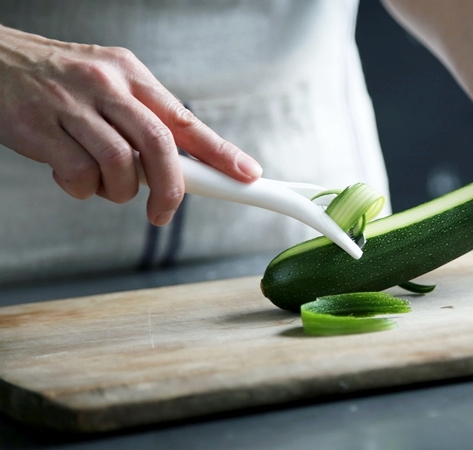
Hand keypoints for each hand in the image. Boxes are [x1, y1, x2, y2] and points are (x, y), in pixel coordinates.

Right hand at [0, 25, 262, 225]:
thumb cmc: (58, 81)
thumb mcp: (109, 84)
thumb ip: (143, 119)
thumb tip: (184, 165)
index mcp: (131, 75)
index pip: (186, 120)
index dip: (221, 152)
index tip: (247, 175)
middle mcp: (106, 86)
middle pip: (159, 144)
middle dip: (171, 188)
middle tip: (164, 212)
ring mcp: (71, 106)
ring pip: (120, 165)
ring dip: (118, 191)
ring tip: (104, 184)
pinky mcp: (38, 128)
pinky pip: (77, 175)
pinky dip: (81, 189)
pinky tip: (72, 177)